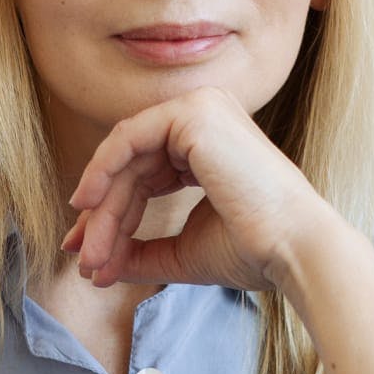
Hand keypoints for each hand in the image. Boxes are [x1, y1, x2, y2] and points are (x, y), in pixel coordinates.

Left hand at [59, 85, 332, 293]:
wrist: (290, 250)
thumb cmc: (251, 251)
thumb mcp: (181, 250)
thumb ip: (138, 252)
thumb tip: (96, 266)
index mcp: (208, 145)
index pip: (143, 174)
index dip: (111, 216)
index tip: (90, 257)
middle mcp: (205, 117)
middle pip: (130, 167)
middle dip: (102, 217)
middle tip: (84, 260)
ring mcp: (200, 108)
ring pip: (125, 157)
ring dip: (102, 209)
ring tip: (90, 254)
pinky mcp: (193, 113)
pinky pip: (128, 137)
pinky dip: (101, 171)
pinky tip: (87, 206)